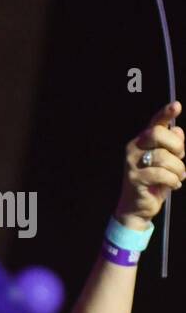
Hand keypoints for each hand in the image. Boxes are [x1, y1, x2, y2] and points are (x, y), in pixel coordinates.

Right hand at [115, 102, 183, 231]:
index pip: (155, 124)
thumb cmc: (154, 181)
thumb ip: (173, 145)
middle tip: (180, 157)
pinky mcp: (134, 178)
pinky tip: (173, 185)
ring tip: (179, 176)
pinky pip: (161, 174)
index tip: (176, 105)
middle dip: (176, 145)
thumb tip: (178, 130)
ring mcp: (132, 163)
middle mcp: (134, 149)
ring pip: (163, 157)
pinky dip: (173, 181)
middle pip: (157, 134)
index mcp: (142, 142)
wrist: (138, 207)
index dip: (165, 114)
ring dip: (178, 169)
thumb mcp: (167, 161)